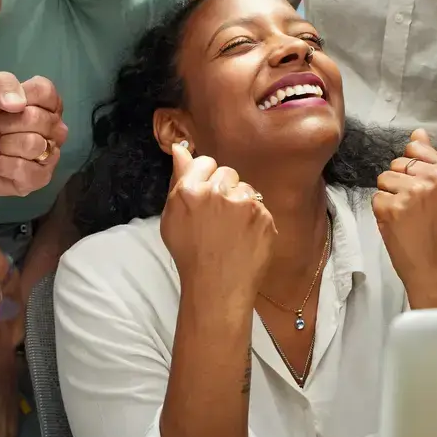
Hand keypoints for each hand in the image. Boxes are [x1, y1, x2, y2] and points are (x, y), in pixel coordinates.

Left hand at [0, 73, 67, 196]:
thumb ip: (0, 83)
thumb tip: (18, 104)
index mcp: (45, 102)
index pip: (46, 91)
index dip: (20, 97)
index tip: (4, 106)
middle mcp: (54, 127)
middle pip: (38, 119)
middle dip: (8, 124)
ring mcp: (51, 153)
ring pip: (34, 145)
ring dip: (7, 146)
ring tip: (1, 147)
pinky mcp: (42, 178)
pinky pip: (27, 171)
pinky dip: (6, 167)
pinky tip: (2, 165)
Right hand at [160, 141, 276, 309]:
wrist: (216, 287)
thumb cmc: (190, 254)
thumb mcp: (173, 217)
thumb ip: (178, 179)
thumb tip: (180, 148)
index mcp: (189, 190)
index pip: (205, 162)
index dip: (206, 178)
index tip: (207, 195)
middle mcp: (216, 192)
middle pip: (227, 173)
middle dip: (224, 189)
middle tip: (218, 217)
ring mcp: (243, 205)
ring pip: (246, 189)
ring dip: (241, 204)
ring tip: (231, 230)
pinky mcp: (264, 217)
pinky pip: (260, 207)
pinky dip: (255, 220)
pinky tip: (244, 238)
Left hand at [373, 129, 436, 307]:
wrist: (436, 265)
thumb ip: (431, 160)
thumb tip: (418, 131)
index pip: (414, 148)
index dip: (411, 168)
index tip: (420, 186)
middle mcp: (431, 178)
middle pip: (396, 164)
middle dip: (399, 183)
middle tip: (415, 207)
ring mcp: (410, 192)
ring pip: (383, 179)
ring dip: (389, 197)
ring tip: (406, 215)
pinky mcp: (391, 207)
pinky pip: (376, 198)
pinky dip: (382, 212)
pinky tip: (397, 224)